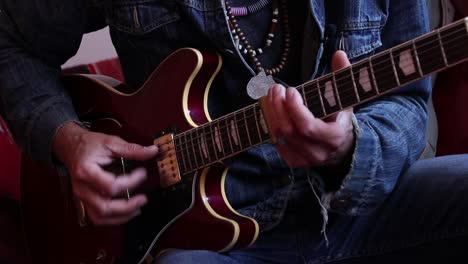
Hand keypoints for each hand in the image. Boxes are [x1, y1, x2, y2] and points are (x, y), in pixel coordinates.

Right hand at [53, 122, 157, 224]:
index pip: (111, 186)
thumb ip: (132, 149)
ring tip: (137, 209)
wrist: (71, 147)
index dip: (130, 182)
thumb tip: (152, 151)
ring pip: (100, 216)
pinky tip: (126, 213)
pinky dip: (113, 219)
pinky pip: (97, 217)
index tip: (142, 173)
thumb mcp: (111, 142)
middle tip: (143, 199)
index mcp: (86, 171)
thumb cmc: (89, 145)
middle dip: (127, 206)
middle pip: (104, 207)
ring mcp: (82, 197)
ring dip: (121, 216)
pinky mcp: (85, 201)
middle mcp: (82, 188)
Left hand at [265, 51, 354, 167]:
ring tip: (270, 94)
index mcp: (334, 137)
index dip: (295, 108)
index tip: (290, 90)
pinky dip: (270, 124)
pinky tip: (270, 109)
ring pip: (278, 137)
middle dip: (278, 106)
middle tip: (275, 88)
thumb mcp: (345, 98)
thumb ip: (343, 76)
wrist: (342, 148)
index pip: (308, 127)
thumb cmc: (340, 118)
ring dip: (270, 113)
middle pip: (288, 131)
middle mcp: (318, 153)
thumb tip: (338, 54)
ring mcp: (304, 160)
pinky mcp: (292, 161)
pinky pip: (275, 142)